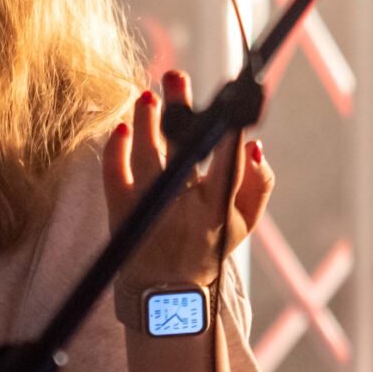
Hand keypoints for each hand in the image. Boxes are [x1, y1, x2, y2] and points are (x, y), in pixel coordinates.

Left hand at [103, 71, 272, 299]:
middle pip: (181, 150)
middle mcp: (183, 206)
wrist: (167, 295)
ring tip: (147, 96)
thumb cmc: (210, 246)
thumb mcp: (245, 222)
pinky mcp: (120, 211)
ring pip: (146, 157)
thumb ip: (259, 183)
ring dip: (146, 122)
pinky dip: (115, 148)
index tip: (230, 96)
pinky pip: (113, 173)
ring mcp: (148, 208)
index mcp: (217, 207)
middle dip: (178, 110)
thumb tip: (254, 143)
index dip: (229, 127)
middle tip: (174, 76)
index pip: (227, 160)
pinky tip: (121, 126)